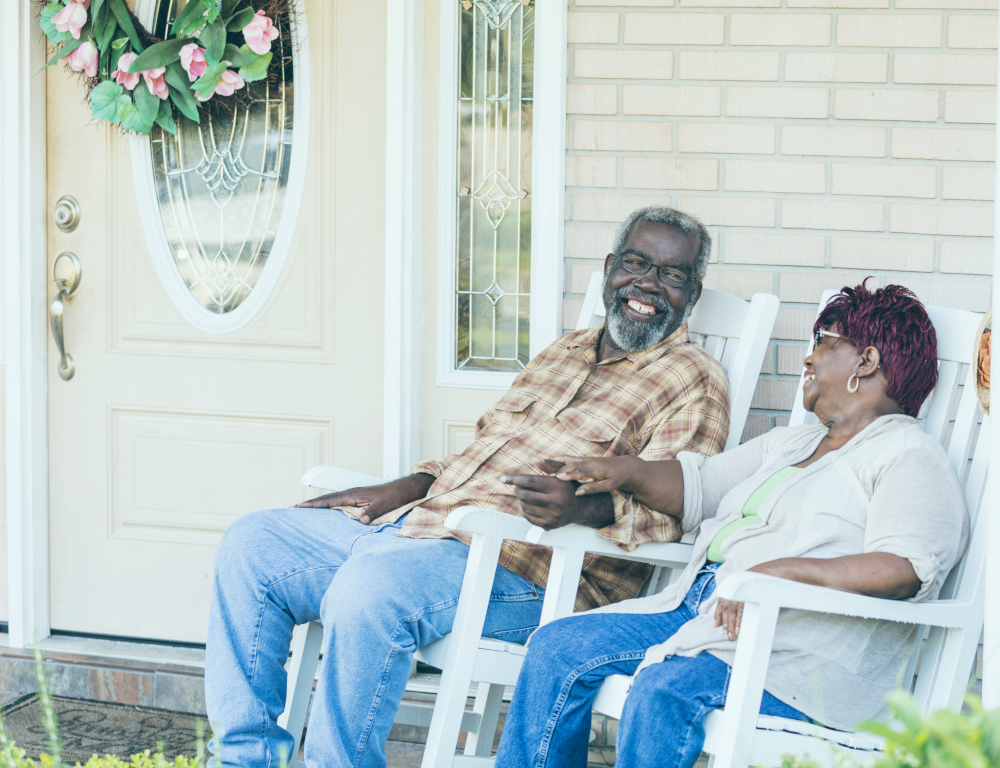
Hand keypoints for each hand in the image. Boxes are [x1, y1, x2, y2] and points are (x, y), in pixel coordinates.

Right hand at [295, 473, 434, 524]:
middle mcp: (351, 493)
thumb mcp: (384, 505)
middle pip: (326, 499)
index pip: (329, 500)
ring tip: (302, 510)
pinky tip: (324, 512)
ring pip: (331, 501)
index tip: (298, 506)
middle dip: (309, 504)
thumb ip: (372, 513)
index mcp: (354, 493)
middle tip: (292, 508)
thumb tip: (361, 521)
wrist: (405, 489)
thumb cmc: (395, 495)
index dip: (313, 504)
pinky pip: (338, 504)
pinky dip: (328, 506)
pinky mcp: (358, 500)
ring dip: (317, 505)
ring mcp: (354, 496)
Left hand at [500, 471, 613, 529]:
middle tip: (518, 486)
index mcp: (557, 486)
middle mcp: (555, 502)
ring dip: (522, 500)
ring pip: (525, 507)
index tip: (502, 478)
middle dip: (517, 489)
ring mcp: (552, 515)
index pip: (529, 482)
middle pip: (524, 495)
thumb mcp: (561, 474)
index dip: (514, 479)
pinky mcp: (550, 525)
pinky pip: (529, 518)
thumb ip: (548, 467)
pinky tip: (531, 505)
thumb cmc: (567, 486)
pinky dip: (526, 510)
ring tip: (527, 495)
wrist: (581, 507)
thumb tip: (534, 460)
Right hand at [546, 455, 639, 495]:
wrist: (623, 466)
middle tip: (538, 464)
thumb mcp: (608, 485)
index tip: (558, 477)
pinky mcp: (579, 459)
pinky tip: (543, 463)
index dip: (568, 473)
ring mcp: (582, 459)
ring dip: (550, 461)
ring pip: (564, 459)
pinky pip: (564, 459)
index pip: (580, 471)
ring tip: (536, 462)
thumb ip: (593, 488)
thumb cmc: (616, 478)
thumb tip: (577, 492)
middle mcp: (586, 462)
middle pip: (567, 462)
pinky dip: (554, 460)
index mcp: (595, 469)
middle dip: (553, 464)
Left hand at [712, 561, 781, 640]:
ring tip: (733, 635)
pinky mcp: (750, 593)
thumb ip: (743, 597)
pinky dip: (740, 620)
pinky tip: (739, 629)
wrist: (778, 571)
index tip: (716, 625)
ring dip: (732, 624)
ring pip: (733, 610)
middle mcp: (736, 586)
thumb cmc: (767, 581)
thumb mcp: (751, 587)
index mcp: (734, 585)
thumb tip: (737, 614)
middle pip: (727, 608)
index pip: (722, 601)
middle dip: (726, 623)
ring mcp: (742, 589)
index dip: (718, 614)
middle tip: (727, 635)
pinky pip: (742, 609)